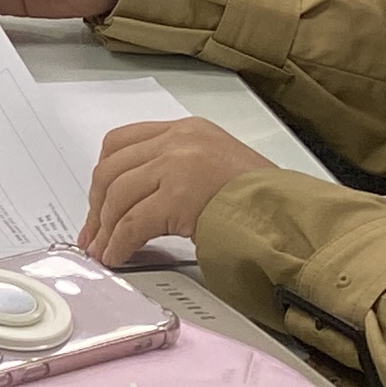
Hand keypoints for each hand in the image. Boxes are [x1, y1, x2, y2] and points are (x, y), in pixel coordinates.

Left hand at [79, 117, 275, 263]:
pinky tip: (116, 255)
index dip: (103, 175)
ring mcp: (177, 165)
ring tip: (102, 250)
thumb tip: (138, 202)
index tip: (97, 201)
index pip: (122, 142)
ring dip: (104, 228)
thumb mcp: (218, 167)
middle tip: (92, 232)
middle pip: (111, 168)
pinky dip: (118, 242)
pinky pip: (131, 223)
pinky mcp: (178, 196)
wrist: (293, 215)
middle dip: (96, 205)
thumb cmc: (266, 200)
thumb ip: (178, 171)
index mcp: (187, 130)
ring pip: (116, 196)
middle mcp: (178, 140)